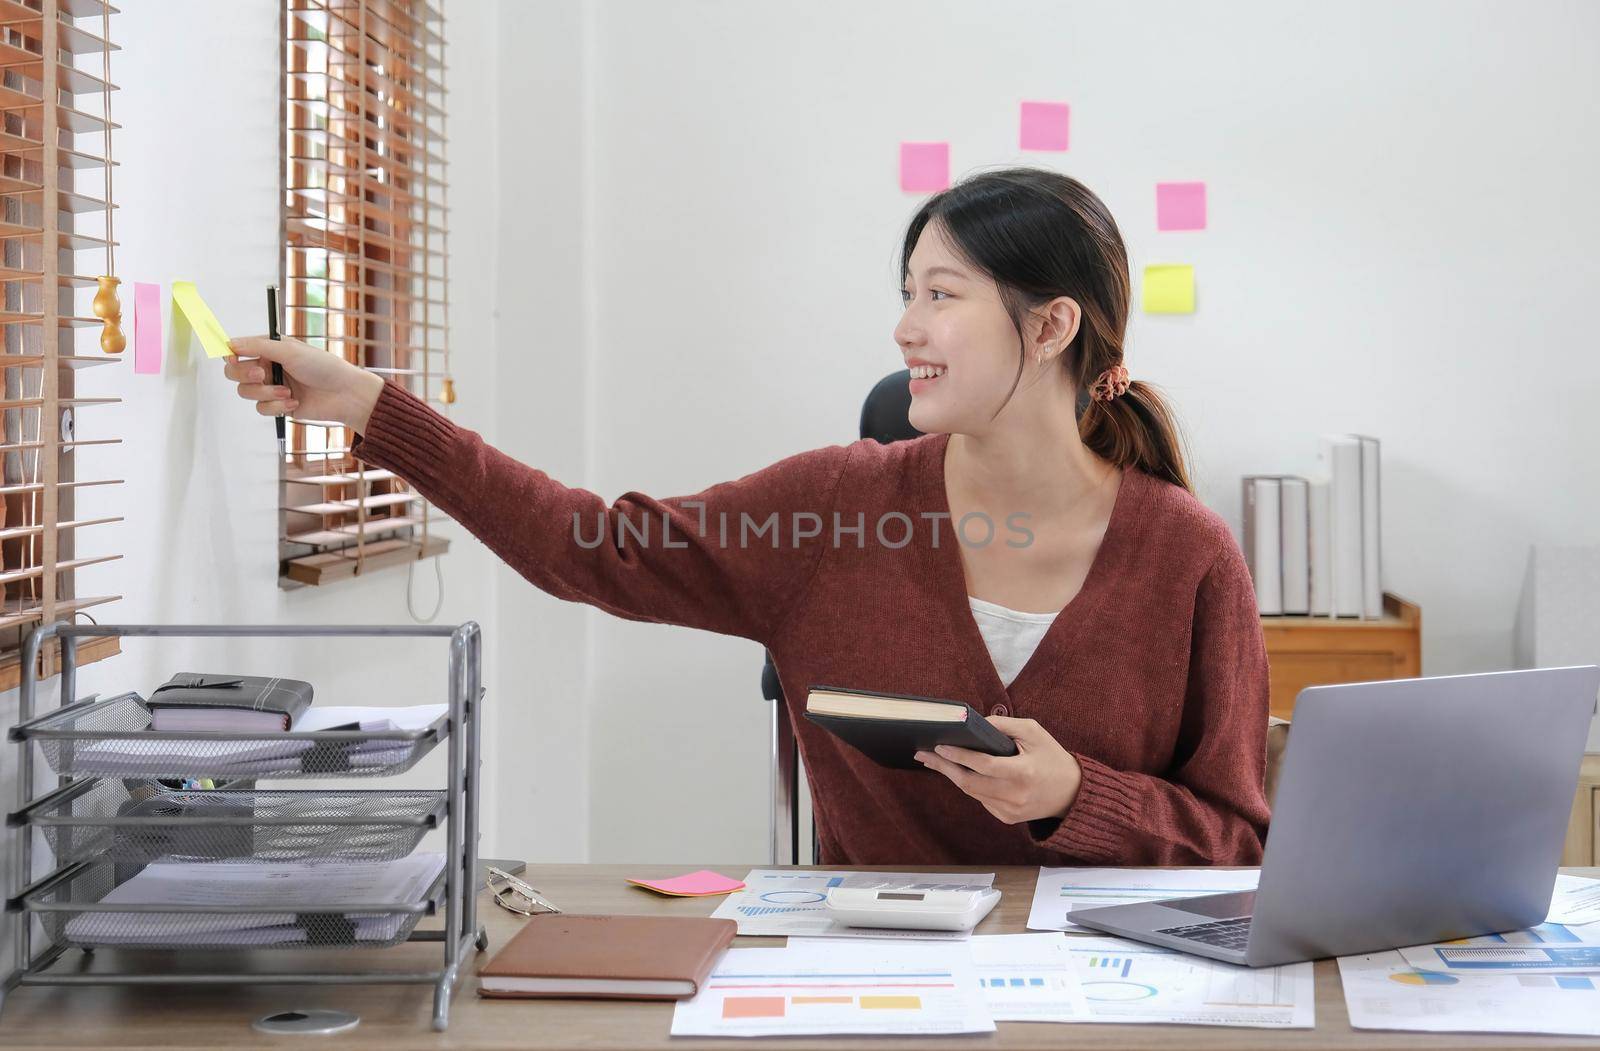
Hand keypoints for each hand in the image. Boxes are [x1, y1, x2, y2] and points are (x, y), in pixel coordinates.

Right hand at [225, 335, 385, 432]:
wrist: (345, 395)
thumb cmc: (323, 367)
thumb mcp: (290, 351)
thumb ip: (258, 346)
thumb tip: (229, 343)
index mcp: (269, 349)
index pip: (238, 350)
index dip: (230, 354)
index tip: (232, 358)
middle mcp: (267, 366)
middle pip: (234, 372)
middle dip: (245, 374)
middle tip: (261, 374)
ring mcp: (272, 387)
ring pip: (246, 392)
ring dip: (265, 393)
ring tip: (288, 392)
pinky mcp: (278, 405)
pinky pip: (262, 408)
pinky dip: (276, 406)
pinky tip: (294, 402)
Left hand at [914, 716, 1082, 824]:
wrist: (1072, 793)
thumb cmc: (1052, 757)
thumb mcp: (1034, 732)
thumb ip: (1004, 725)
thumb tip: (975, 723)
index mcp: (1023, 773)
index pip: (982, 765)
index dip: (958, 755)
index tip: (939, 746)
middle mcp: (1015, 796)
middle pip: (969, 783)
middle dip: (944, 768)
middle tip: (924, 755)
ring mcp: (1010, 811)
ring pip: (972, 792)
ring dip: (953, 776)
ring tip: (935, 761)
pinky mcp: (1007, 818)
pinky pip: (981, 800)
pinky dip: (970, 785)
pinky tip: (960, 773)